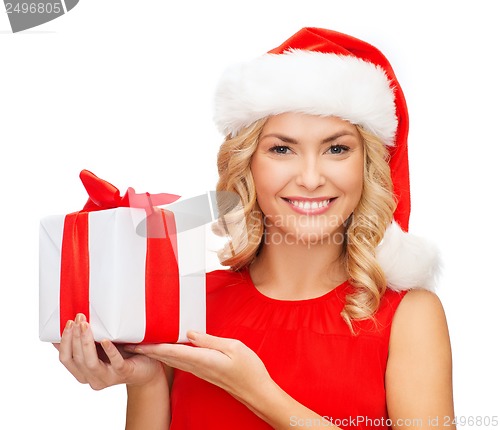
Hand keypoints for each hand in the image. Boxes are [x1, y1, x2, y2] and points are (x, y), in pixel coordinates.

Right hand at [53, 314, 163, 389]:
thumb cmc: (122, 355)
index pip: (65, 359)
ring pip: (90, 363)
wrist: (147, 369)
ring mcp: (108, 377)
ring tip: (86, 325)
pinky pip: (115, 362)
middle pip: (76, 359)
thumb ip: (87, 342)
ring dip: (86, 342)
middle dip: (75, 337)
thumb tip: (68, 324)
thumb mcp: (101, 348)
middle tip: (78, 318)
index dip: (64, 341)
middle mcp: (92, 378)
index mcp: (83, 372)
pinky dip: (109, 350)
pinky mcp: (124, 373)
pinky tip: (105, 340)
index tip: (68, 322)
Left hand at [125, 332, 272, 404]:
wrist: (256, 391)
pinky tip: (166, 352)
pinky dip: (169, 356)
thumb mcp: (233, 348)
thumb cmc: (249, 369)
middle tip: (132, 343)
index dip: (154, 347)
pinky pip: (182, 363)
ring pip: (173, 361)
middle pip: (168, 358)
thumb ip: (210, 340)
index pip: (173, 352)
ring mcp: (200, 371)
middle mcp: (198, 367)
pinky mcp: (204, 372)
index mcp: (204, 360)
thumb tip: (189, 333)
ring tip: (143, 346)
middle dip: (149, 350)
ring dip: (156, 354)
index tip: (138, 343)